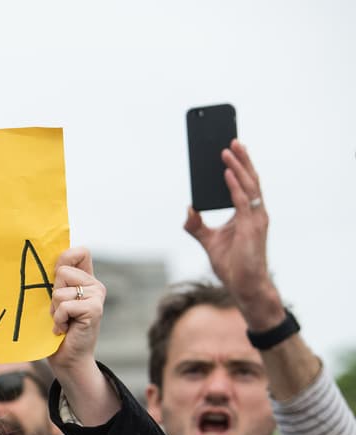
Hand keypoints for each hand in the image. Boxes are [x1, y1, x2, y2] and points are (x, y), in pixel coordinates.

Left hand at [47, 247, 118, 425]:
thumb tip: (39, 258)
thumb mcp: (54, 300)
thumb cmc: (57, 328)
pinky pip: (64, 305)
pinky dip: (58, 320)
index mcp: (86, 278)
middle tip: (59, 311)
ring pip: (59, 290)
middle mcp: (95, 284)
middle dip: (52, 293)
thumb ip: (55, 280)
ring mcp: (97, 296)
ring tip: (62, 321)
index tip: (55, 278)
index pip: (80, 252)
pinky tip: (63, 329)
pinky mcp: (95, 309)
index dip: (65, 258)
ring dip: (54, 309)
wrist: (67, 358)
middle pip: (62, 271)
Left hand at [183, 139, 281, 328]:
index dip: (238, 166)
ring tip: (227, 149)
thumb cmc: (232, 264)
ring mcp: (256, 219)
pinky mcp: (251, 227)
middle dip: (241, 158)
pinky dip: (234, 186)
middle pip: (249, 179)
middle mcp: (255, 212)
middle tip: (231, 138)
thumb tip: (187, 208)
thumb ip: (196, 225)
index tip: (230, 148)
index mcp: (247, 213)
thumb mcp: (208, 241)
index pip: (244, 184)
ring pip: (248, 185)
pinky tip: (226, 173)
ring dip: (238, 166)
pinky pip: (242, 201)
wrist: (244, 286)